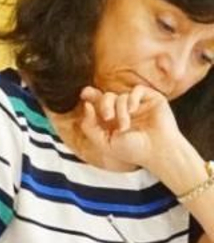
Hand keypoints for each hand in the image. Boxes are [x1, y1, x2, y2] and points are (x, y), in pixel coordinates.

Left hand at [73, 85, 187, 172]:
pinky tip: (133, 109)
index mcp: (112, 120)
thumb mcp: (104, 142)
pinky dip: (131, 98)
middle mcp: (124, 110)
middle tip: (108, 118)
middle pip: (106, 97)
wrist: (158, 152)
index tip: (84, 94)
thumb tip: (86, 105)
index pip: (98, 103)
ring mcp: (138, 105)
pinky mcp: (152, 99)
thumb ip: (89, 126)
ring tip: (125, 126)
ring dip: (120, 110)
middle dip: (104, 105)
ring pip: (120, 96)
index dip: (90, 95)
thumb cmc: (133, 150)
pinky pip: (137, 90)